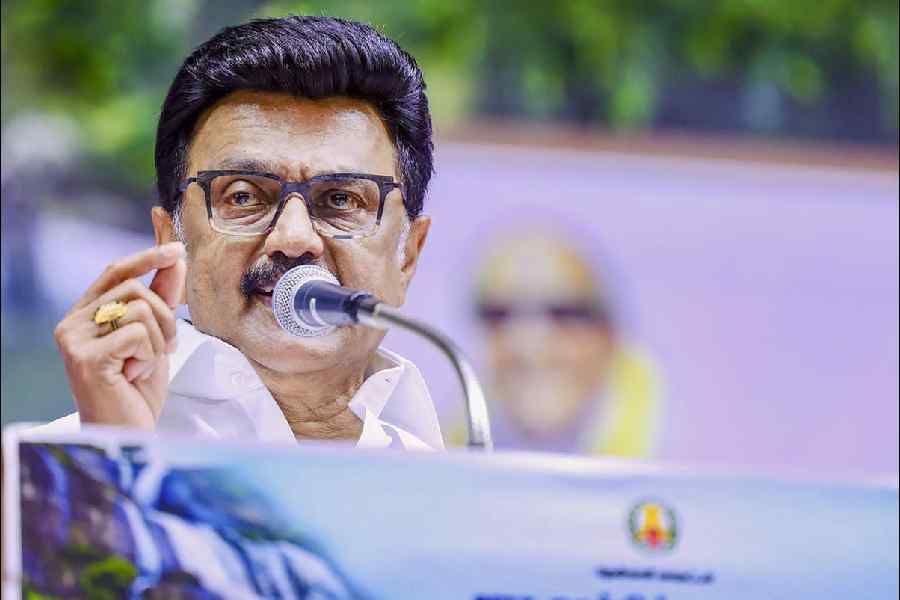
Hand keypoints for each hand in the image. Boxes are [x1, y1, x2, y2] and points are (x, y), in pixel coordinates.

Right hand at [53, 242, 186, 428]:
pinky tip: (134, 375)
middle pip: (135, 288)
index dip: (147, 257)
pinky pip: (137, 334)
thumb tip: (175, 258)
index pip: (115, 272)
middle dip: (165, 316)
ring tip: (145, 365)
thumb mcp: (156, 336)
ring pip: (139, 309)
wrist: (126, 433)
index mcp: (84, 314)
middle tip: (167, 347)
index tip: (176, 249)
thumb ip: (162, 298)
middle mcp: (71, 323)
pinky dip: (149, 355)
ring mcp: (74, 340)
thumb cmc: (136, 390)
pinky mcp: (86, 357)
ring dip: (158, 340)